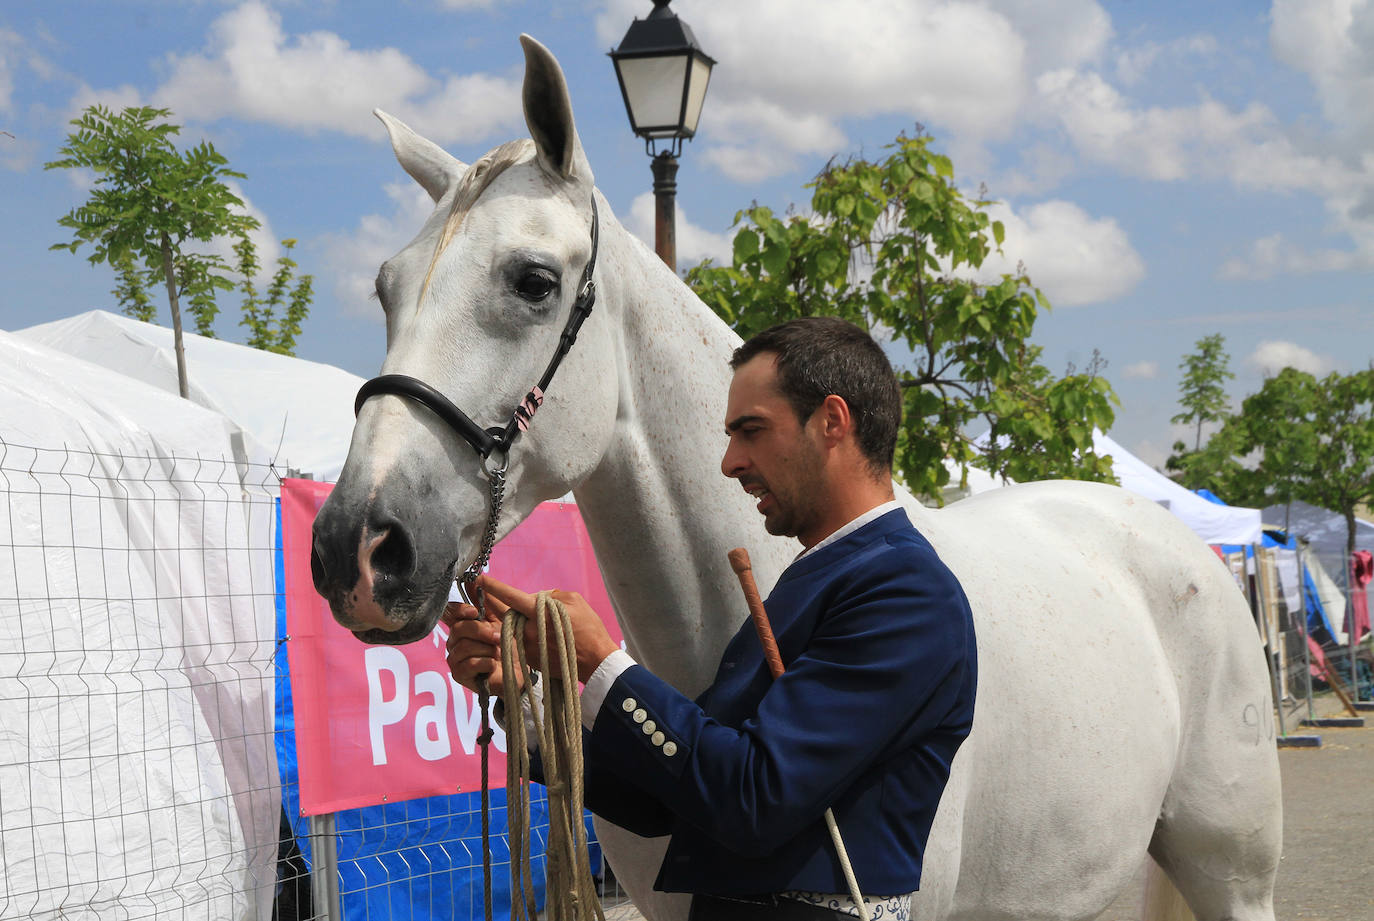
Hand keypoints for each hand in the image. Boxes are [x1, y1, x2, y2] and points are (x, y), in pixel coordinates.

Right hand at [442, 597, 523, 697]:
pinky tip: (493, 665)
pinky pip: (468, 664)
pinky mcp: (459, 674)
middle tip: (498, 637)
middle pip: (459, 628)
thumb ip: (488, 600)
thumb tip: (473, 579)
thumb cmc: (509, 646)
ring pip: (464, 646)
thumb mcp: (502, 619)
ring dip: (487, 649)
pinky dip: (486, 662)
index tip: (474, 612)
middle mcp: (455, 641)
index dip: (459, 610)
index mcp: (464, 625)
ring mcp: (455, 658)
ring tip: (498, 653)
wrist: (518, 673)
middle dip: (482, 631)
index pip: (451, 612)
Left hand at [476, 574, 620, 683]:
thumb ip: (550, 595)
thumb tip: (532, 598)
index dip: (493, 587)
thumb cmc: (588, 628)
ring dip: (517, 620)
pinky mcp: (529, 659)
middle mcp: (528, 630)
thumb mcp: (573, 600)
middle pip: (505, 613)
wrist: (596, 661)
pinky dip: (527, 634)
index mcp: (538, 613)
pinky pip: (521, 640)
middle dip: (501, 604)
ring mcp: (527, 646)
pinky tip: (544, 636)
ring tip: (535, 620)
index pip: (510, 597)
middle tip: (499, 597)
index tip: (479, 578)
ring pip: (513, 627)